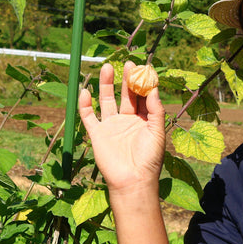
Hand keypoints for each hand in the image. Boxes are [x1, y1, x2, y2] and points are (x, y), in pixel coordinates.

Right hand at [78, 62, 165, 190]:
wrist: (132, 181)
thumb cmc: (149, 159)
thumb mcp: (157, 132)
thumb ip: (155, 109)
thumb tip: (154, 87)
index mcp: (143, 120)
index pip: (142, 96)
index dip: (142, 82)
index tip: (143, 67)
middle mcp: (127, 120)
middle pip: (125, 94)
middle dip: (125, 79)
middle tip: (127, 63)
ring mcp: (111, 126)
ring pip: (106, 100)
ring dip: (106, 84)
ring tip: (107, 67)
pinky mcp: (97, 134)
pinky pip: (88, 116)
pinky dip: (85, 104)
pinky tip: (86, 91)